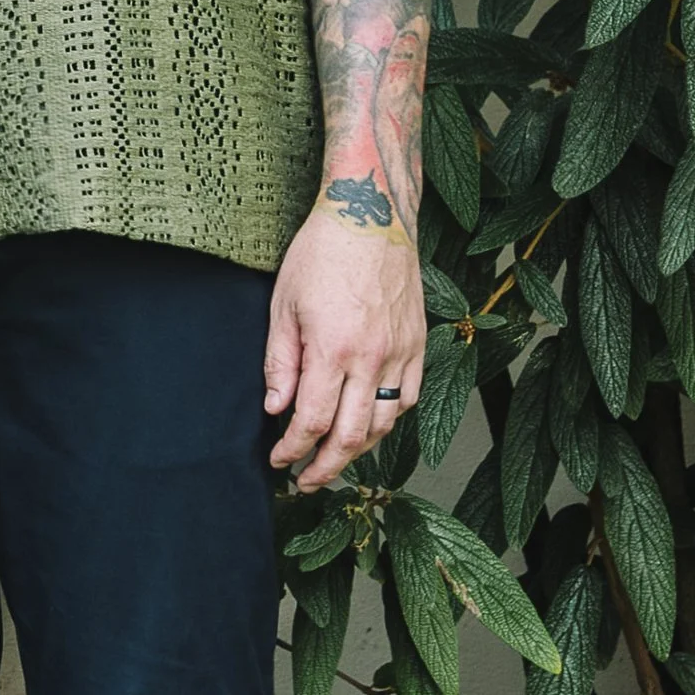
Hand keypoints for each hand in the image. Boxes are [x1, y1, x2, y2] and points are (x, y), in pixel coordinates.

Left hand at [264, 198, 424, 492]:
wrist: (370, 214)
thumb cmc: (321, 252)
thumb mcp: (283, 304)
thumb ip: (280, 361)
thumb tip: (276, 409)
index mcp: (332, 349)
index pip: (311, 422)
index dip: (293, 451)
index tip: (280, 461)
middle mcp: (372, 357)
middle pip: (352, 436)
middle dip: (325, 467)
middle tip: (306, 480)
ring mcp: (401, 352)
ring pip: (385, 423)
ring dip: (359, 449)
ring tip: (335, 457)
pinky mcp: (418, 342)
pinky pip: (409, 397)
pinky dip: (390, 419)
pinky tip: (371, 422)